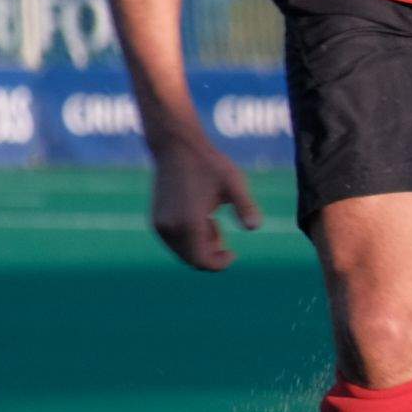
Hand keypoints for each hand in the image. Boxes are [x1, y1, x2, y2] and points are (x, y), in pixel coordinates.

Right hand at [150, 135, 260, 270]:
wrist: (176, 147)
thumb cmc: (208, 164)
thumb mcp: (234, 183)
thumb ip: (245, 206)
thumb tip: (255, 227)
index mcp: (188, 223)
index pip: (202, 261)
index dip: (219, 264)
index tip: (233, 253)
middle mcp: (169, 228)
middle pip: (192, 260)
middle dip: (211, 254)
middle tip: (222, 229)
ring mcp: (159, 224)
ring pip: (182, 252)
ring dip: (201, 245)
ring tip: (213, 220)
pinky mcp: (155, 219)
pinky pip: (175, 242)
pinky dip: (189, 238)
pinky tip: (202, 218)